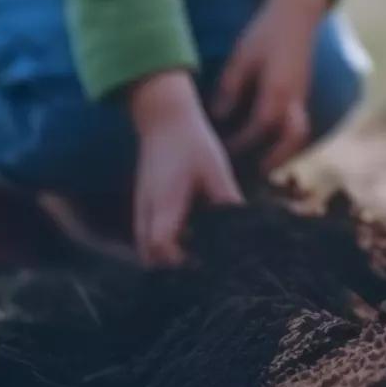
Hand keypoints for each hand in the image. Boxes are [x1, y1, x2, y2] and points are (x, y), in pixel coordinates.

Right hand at [129, 69, 242, 265]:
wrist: (163, 119)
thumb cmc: (192, 141)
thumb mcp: (216, 169)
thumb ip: (226, 199)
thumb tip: (245, 226)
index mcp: (165, 203)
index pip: (162, 246)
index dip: (180, 263)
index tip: (205, 264)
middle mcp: (147, 210)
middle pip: (149, 256)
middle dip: (172, 267)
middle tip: (203, 265)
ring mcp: (141, 207)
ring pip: (145, 248)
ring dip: (166, 256)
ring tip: (198, 253)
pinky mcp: (143, 203)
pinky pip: (146, 235)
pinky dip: (162, 244)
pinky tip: (189, 236)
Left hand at [212, 0, 329, 175]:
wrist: (297, 12)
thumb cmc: (264, 33)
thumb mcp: (241, 58)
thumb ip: (230, 90)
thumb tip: (218, 118)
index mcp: (277, 91)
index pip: (258, 129)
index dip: (239, 144)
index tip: (220, 153)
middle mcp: (295, 98)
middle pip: (291, 140)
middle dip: (274, 159)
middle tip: (252, 172)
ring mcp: (303, 95)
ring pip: (299, 133)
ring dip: (284, 151)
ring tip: (262, 163)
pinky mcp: (304, 92)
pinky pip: (298, 123)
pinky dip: (286, 137)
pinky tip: (268, 140)